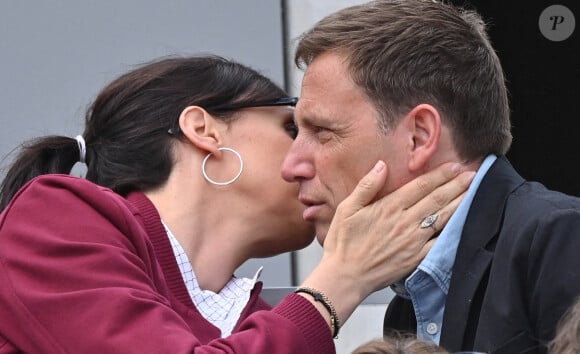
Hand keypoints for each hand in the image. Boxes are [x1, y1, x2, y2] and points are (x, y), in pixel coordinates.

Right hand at [301, 161, 473, 324]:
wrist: (345, 276)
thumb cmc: (343, 243)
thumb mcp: (346, 208)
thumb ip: (366, 186)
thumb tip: (381, 165)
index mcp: (389, 207)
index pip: (421, 186)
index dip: (440, 175)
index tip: (454, 166)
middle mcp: (405, 222)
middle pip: (437, 199)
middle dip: (456, 185)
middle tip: (473, 174)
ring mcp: (413, 241)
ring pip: (443, 218)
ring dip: (459, 203)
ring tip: (473, 191)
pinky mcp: (416, 258)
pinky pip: (440, 242)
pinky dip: (454, 231)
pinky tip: (463, 222)